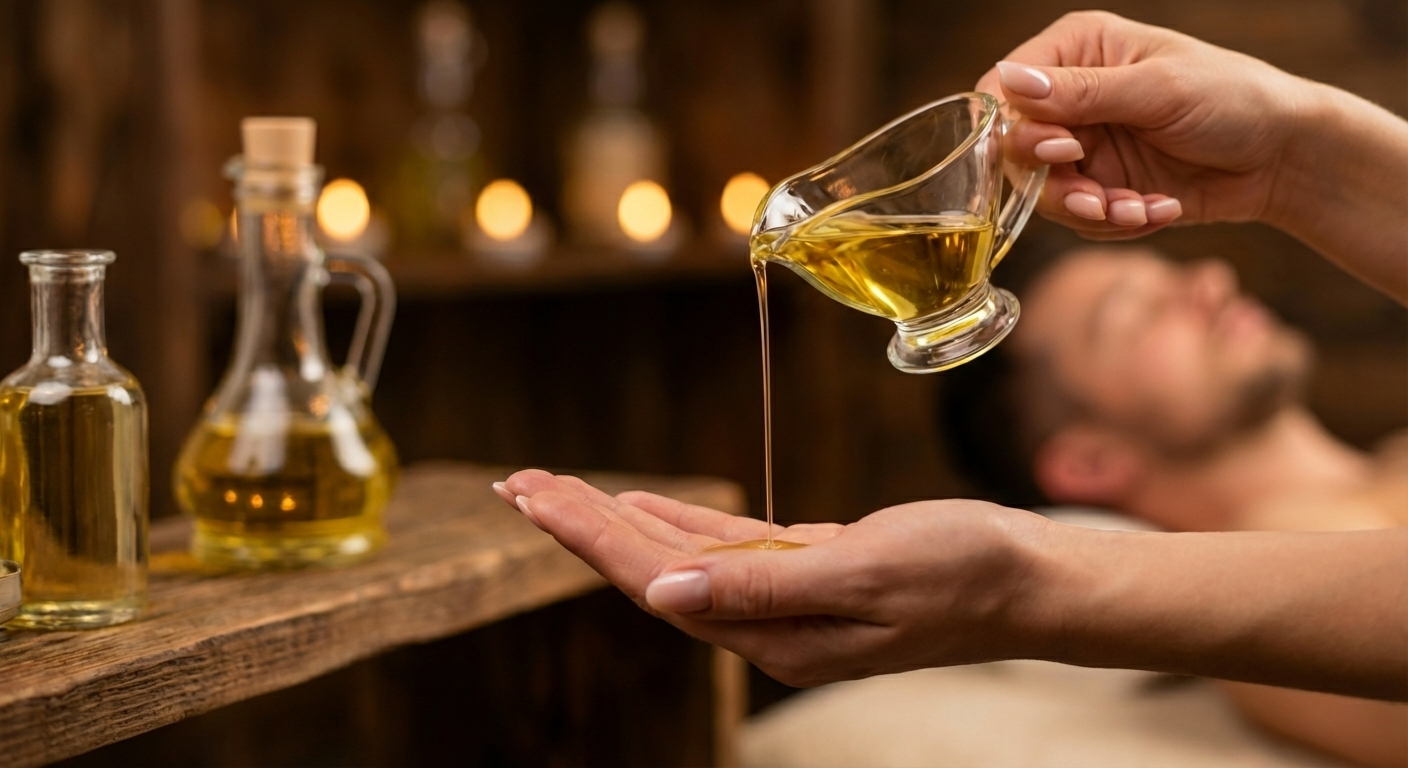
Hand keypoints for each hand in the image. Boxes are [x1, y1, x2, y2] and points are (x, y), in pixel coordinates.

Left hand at [495, 469, 1047, 686]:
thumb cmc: (964, 574)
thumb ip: (763, 589)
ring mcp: (787, 599)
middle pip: (653, 570)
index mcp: (773, 635)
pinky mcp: (809, 570)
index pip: (656, 582)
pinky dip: (678, 523)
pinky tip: (642, 506)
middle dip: (583, 526)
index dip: (590, 538)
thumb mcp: (865, 574)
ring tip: (559, 491)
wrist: (1030, 579)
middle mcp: (767, 625)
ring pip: (682, 557)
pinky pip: (724, 548)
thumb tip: (663, 594)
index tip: (534, 498)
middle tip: (519, 484)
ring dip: (619, 521)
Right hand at [977, 11, 1311, 239]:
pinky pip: (1082, 217)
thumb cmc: (1234, 99)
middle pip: (1017, 151)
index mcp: (1076, 50)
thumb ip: (1083, 92)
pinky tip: (1158, 210)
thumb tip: (1011, 84)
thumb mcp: (1158, 90)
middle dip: (1058, 183)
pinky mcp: (1102, 185)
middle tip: (1097, 198)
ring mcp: (1085, 144)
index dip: (1018, 129)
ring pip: (1045, 192)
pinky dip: (1117, 221)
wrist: (1283, 155)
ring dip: (1092, 210)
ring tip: (1138, 210)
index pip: (1004, 89)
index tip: (1061, 151)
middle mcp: (1070, 97)